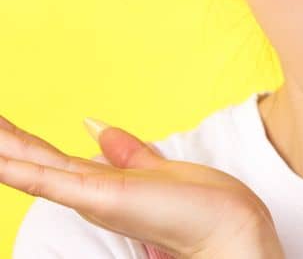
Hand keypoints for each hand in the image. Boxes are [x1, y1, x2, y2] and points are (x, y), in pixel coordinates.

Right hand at [0, 114, 284, 258]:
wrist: (228, 229)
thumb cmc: (202, 206)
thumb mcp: (158, 168)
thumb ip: (126, 151)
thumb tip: (93, 125)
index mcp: (99, 182)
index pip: (46, 156)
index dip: (16, 139)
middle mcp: (87, 190)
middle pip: (31, 158)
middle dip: (3, 140)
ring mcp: (90, 195)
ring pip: (31, 166)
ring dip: (3, 148)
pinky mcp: (98, 197)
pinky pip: (49, 181)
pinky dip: (18, 170)